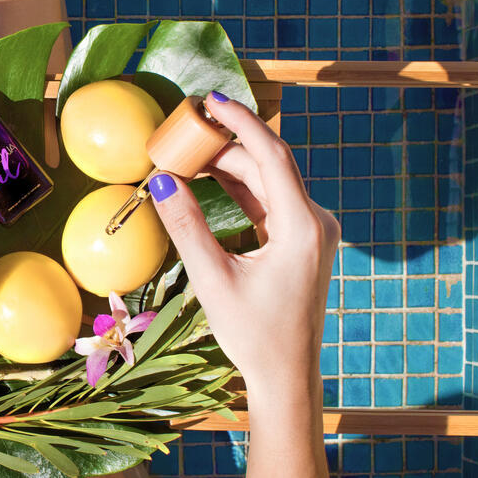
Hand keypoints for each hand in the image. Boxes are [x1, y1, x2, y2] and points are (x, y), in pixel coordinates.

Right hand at [147, 93, 338, 404]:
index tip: (209, 101)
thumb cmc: (253, 334)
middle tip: (182, 132)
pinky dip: (239, 189)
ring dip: (229, 167)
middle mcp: (315, 222)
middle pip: (267, 165)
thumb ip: (186, 226)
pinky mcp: (303, 242)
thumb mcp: (212, 279)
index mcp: (302, 227)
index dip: (239, 122)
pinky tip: (208, 179)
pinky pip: (269, 202)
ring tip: (187, 155)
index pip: (271, 155)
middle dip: (225, 144)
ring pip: (268, 183)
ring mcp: (312, 232)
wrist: (287, 376)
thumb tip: (162, 181)